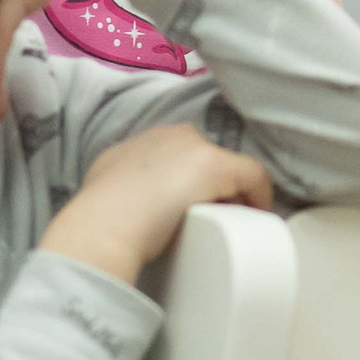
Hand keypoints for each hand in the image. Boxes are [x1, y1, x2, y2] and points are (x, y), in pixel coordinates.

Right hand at [39, 121, 274, 286]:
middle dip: (211, 186)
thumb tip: (128, 206)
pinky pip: (253, 176)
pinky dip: (259, 196)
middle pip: (204, 159)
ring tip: (230, 222)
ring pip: (227, 168)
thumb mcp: (104, 190)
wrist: (105, 224)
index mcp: (140, 142)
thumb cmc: (99, 219)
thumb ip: (119, 187)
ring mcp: (196, 148)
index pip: (176, 155)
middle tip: (212, 218)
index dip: (189, 181)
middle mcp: (169, 135)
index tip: (192, 207)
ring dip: (231, 193)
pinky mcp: (218, 165)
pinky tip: (258, 215)